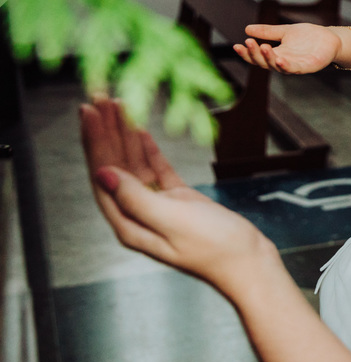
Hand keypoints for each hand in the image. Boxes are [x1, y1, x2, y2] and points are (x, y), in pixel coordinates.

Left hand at [81, 98, 278, 293]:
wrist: (248, 261)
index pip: (104, 175)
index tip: (90, 113)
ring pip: (134, 165)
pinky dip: (147, 150)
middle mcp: (137, 213)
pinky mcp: (179, 201)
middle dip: (106, 133)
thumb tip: (102, 174)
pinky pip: (156, 170)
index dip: (95, 142)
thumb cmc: (214, 248)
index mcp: (130, 223)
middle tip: (100, 100)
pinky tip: (140, 132)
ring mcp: (158, 206)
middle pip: (114, 167)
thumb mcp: (172, 220)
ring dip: (125, 136)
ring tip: (117, 106)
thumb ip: (135, 197)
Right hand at [234, 23, 340, 73]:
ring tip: (262, 48)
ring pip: (278, 67)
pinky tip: (279, 59)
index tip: (236, 45)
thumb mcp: (285, 31)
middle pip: (264, 63)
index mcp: (276, 54)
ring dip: (269, 59)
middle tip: (248, 43)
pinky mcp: (308, 67)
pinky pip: (295, 68)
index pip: (257, 57)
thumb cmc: (308, 37)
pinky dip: (286, 65)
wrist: (330, 38)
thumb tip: (247, 29)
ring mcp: (295, 66)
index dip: (247, 53)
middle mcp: (284, 62)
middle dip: (255, 54)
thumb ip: (268, 32)